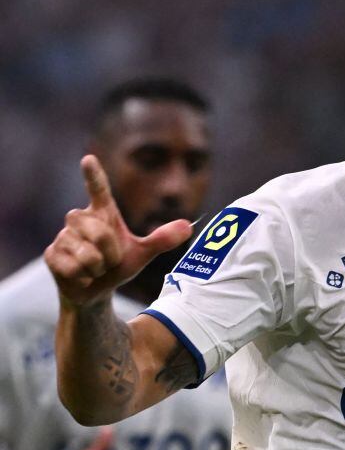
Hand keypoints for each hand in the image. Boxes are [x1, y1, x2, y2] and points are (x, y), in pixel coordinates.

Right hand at [44, 155, 193, 306]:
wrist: (96, 291)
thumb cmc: (118, 266)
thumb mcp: (143, 253)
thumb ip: (162, 239)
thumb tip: (188, 226)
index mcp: (103, 212)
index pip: (98, 189)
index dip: (94, 175)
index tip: (88, 159)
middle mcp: (80, 219)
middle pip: (100, 233)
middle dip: (111, 254)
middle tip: (109, 261)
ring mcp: (63, 235)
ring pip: (87, 254)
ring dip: (98, 268)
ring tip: (94, 268)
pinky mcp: (51, 254)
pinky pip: (73, 267)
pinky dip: (83, 278)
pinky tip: (80, 276)